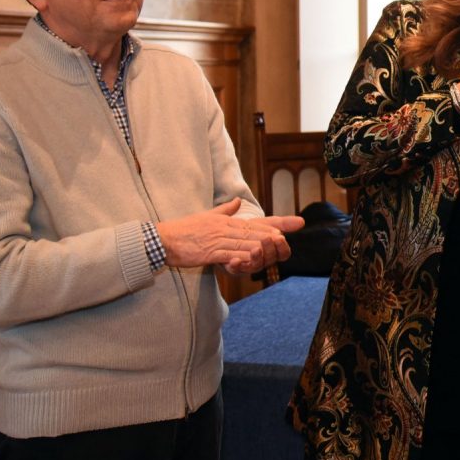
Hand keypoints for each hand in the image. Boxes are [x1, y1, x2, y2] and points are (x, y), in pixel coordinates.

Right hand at [158, 198, 300, 273]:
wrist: (162, 239)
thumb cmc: (184, 229)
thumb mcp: (206, 216)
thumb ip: (224, 210)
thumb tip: (237, 201)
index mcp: (226, 221)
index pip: (256, 221)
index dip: (278, 222)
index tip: (297, 222)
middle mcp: (224, 228)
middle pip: (253, 232)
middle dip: (272, 234)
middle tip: (287, 236)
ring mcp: (217, 240)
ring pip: (243, 242)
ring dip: (260, 245)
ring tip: (276, 246)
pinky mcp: (209, 252)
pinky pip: (228, 255)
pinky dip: (240, 257)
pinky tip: (251, 259)